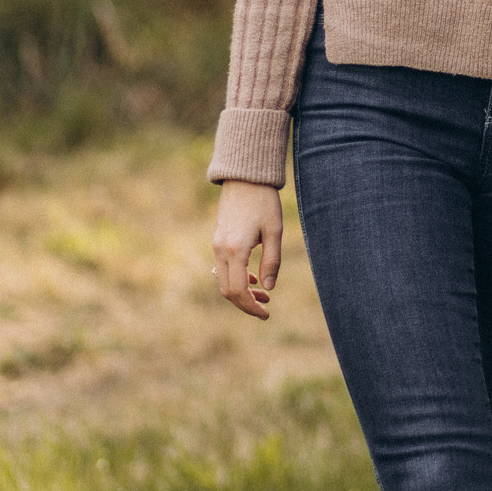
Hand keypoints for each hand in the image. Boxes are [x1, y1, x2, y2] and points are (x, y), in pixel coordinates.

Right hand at [211, 180, 284, 319]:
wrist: (245, 176)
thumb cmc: (264, 201)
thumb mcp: (275, 231)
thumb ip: (272, 261)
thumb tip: (269, 288)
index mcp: (236, 250)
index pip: (238, 290)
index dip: (251, 307)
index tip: (266, 313)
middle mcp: (221, 249)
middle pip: (227, 290)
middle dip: (246, 303)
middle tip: (266, 307)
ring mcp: (217, 244)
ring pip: (224, 280)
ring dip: (241, 291)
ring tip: (264, 293)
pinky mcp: (218, 239)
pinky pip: (222, 267)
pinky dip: (235, 277)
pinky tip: (252, 277)